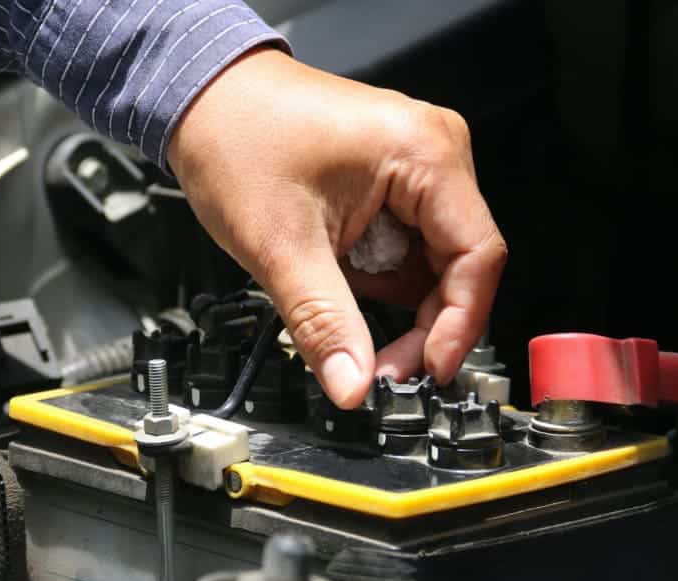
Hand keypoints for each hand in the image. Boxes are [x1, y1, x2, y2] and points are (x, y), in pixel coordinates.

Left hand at [167, 47, 505, 408]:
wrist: (200, 97)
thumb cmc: (235, 136)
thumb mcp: (280, 245)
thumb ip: (324, 322)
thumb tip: (353, 386)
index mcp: (425, 153)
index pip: (477, 257)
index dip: (459, 325)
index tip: (427, 371)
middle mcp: (433, 151)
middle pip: (459, 264)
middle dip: (420, 323)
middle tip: (377, 367)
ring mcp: (413, 163)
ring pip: (430, 261)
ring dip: (391, 300)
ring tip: (338, 306)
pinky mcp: (390, 178)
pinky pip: (404, 245)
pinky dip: (376, 275)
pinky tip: (338, 277)